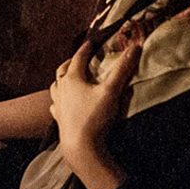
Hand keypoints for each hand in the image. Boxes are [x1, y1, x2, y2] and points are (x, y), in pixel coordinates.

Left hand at [48, 42, 139, 188]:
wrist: (80, 145)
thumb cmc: (95, 116)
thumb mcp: (111, 91)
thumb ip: (122, 69)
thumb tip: (135, 47)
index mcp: (72, 79)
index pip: (78, 58)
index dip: (86, 49)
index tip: (91, 42)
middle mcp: (61, 89)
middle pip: (63, 70)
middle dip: (71, 62)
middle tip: (79, 58)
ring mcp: (57, 104)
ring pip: (55, 86)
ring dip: (62, 79)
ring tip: (68, 78)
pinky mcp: (58, 118)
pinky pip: (54, 104)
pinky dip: (58, 99)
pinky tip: (61, 102)